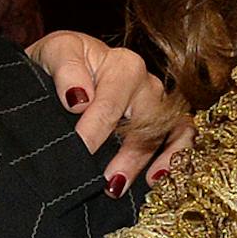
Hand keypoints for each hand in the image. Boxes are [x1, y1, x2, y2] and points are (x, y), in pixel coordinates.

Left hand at [27, 31, 191, 193]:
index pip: (111, 104)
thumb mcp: (54, 51)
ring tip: (129, 186)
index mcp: (122, 65)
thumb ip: (66, 68)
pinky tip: (155, 179)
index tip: (79, 151)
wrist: (64, 64)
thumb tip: (79, 99)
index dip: (95, 131)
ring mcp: (159, 103)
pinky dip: (175, 158)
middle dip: (127, 156)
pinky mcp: (166, 120)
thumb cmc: (60, 59)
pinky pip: (182, 138)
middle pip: (146, 123)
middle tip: (105, 183)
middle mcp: (146, 83)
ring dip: (152, 161)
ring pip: (170, 132)